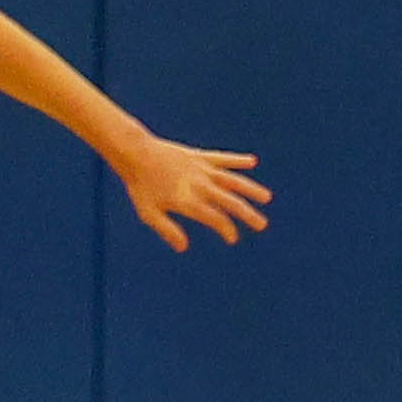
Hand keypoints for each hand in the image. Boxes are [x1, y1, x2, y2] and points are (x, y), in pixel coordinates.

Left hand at [110, 132, 269, 250]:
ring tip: (266, 197)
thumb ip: (167, 230)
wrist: (134, 153)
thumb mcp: (148, 213)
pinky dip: (237, 160)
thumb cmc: (140, 186)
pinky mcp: (199, 156)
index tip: (231, 239)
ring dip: (250, 189)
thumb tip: (184, 247)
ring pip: (231, 179)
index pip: (215, 217)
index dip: (226, 229)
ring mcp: (201, 169)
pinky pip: (222, 158)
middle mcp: (199, 184)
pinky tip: (251, 162)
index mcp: (187, 200)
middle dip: (247, 213)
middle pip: (229, 200)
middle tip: (262, 225)